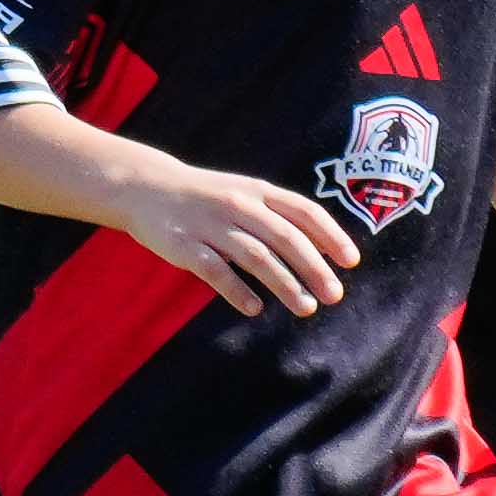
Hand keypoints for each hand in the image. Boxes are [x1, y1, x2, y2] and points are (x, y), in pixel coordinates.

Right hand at [109, 159, 362, 318]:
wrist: (145, 187)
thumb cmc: (206, 197)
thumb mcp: (244, 193)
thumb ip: (279, 215)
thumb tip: (323, 249)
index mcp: (258, 191)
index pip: (304, 212)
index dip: (331, 236)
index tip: (350, 262)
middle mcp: (238, 205)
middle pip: (285, 238)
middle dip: (314, 268)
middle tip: (334, 296)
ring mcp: (210, 225)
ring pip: (256, 257)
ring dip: (284, 284)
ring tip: (305, 307)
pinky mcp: (184, 245)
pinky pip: (215, 272)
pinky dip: (237, 290)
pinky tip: (255, 308)